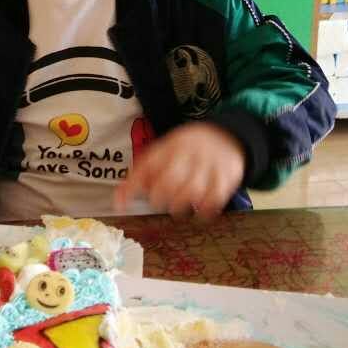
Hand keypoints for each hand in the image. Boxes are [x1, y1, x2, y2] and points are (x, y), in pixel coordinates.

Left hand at [114, 122, 246, 220]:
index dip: (131, 186)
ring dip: (179, 207)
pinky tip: (198, 211)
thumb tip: (120, 197)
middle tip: (159, 201)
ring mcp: (208, 167)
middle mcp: (188, 155)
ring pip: (190, 193)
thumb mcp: (165, 150)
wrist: (227, 136)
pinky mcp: (226, 178)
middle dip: (159, 198)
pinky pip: (213, 200)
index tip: (120, 206)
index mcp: (170, 147)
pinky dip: (203, 211)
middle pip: (168, 182)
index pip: (145, 166)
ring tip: (177, 207)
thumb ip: (144, 170)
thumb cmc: (188, 149)